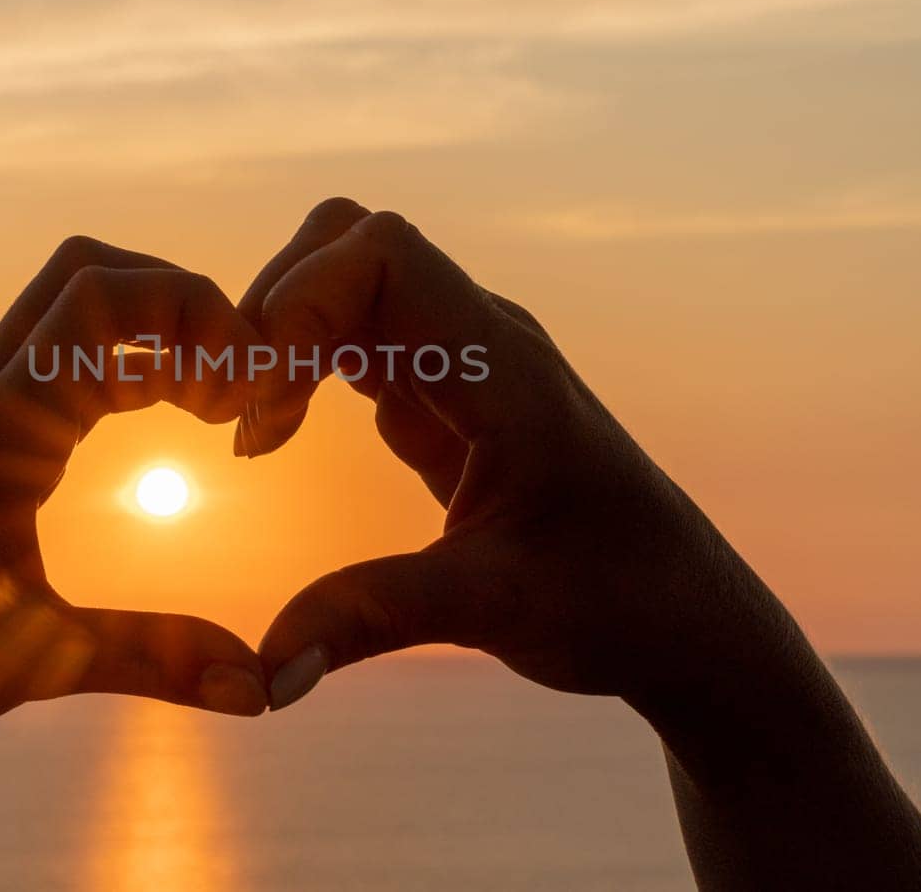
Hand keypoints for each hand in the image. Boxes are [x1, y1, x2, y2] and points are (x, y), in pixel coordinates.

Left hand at [0, 237, 269, 746]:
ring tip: (205, 397)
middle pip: (89, 270)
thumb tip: (257, 690)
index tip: (243, 401)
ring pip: (68, 298)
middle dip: (179, 302)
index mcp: (0, 429)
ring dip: (148, 322)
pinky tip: (156, 409)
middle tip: (233, 382)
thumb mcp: (35, 661)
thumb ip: (151, 662)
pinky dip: (119, 352)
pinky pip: (55, 345)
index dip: (196, 322)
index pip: (104, 301)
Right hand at [236, 198, 793, 709]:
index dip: (300, 301)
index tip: (258, 401)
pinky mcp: (444, 397)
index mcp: (503, 368)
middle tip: (237, 409)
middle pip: (352, 243)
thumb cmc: (615, 602)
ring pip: (347, 283)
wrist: (683, 615)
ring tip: (252, 432)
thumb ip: (373, 619)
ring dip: (282, 338)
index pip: (385, 253)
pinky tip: (275, 439)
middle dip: (275, 307)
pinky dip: (299, 370)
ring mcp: (462, 362)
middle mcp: (481, 341)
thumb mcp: (492, 609)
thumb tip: (263, 676)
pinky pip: (355, 339)